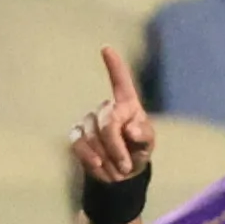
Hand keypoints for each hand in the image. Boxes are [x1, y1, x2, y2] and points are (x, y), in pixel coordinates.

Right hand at [69, 47, 156, 186]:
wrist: (120, 174)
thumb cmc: (137, 152)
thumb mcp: (147, 145)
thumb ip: (144, 136)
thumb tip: (131, 129)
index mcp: (127, 105)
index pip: (121, 82)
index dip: (114, 66)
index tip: (106, 49)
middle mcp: (106, 108)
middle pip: (108, 123)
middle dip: (117, 147)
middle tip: (127, 167)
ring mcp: (89, 120)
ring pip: (93, 136)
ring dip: (107, 157)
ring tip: (118, 169)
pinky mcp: (77, 135)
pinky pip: (79, 144)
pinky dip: (89, 157)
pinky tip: (99, 166)